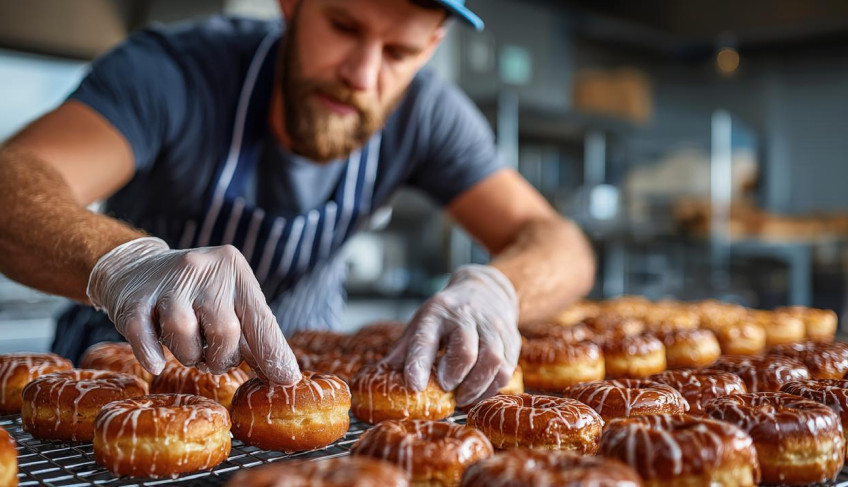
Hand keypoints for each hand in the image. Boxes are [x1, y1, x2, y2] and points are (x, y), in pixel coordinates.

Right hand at [86, 237, 300, 383]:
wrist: (136, 267)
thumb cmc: (196, 295)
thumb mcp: (230, 303)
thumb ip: (255, 336)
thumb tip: (285, 376)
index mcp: (235, 272)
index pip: (260, 319)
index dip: (273, 353)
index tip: (285, 379)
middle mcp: (204, 270)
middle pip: (225, 331)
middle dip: (222, 358)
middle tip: (214, 359)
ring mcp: (167, 282)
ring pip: (184, 334)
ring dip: (189, 355)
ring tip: (189, 349)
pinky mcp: (133, 299)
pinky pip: (142, 336)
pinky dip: (151, 354)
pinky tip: (157, 362)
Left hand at [384, 264, 518, 406]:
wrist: (485, 290)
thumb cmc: (447, 315)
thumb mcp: (421, 324)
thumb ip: (405, 351)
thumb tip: (383, 377)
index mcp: (437, 313)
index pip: (426, 338)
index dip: (418, 364)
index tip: (413, 386)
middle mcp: (466, 316)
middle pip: (465, 350)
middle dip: (454, 376)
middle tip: (446, 389)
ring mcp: (492, 327)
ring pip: (492, 361)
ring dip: (476, 387)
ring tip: (462, 397)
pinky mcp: (511, 339)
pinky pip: (507, 369)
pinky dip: (492, 387)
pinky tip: (479, 392)